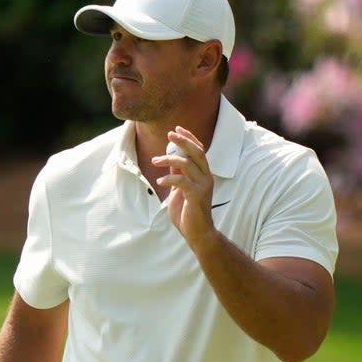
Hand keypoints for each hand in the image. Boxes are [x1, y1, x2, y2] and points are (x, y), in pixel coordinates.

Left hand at [155, 126, 216, 247]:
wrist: (197, 233)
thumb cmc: (188, 212)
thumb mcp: (181, 189)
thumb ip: (179, 173)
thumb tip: (171, 158)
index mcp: (204, 174)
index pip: (199, 150)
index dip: (189, 137)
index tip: (176, 128)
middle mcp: (206, 177)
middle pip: (197, 152)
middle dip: (183, 140)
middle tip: (169, 133)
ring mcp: (203, 186)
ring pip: (187, 164)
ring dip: (169, 159)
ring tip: (155, 161)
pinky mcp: (197, 196)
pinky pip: (182, 181)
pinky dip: (169, 178)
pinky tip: (160, 180)